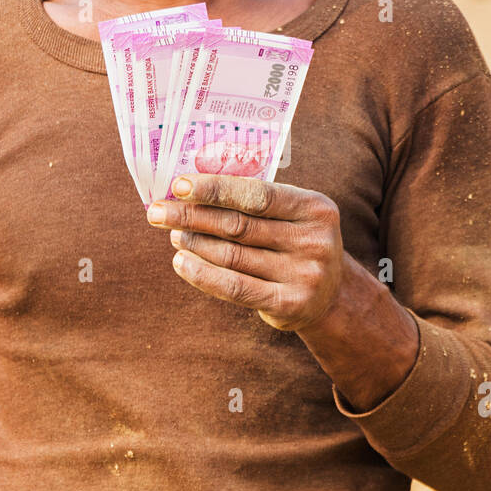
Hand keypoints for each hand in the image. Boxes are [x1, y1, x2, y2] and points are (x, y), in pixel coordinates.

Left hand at [146, 174, 343, 331]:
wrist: (332, 296)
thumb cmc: (296, 243)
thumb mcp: (292, 216)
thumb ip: (254, 202)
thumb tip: (190, 191)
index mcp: (315, 207)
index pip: (257, 194)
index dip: (214, 189)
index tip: (178, 185)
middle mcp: (314, 241)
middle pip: (239, 225)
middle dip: (192, 216)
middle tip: (158, 211)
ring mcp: (305, 275)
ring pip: (233, 256)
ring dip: (194, 243)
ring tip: (173, 234)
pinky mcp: (290, 305)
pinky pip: (236, 288)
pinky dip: (203, 274)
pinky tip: (181, 262)